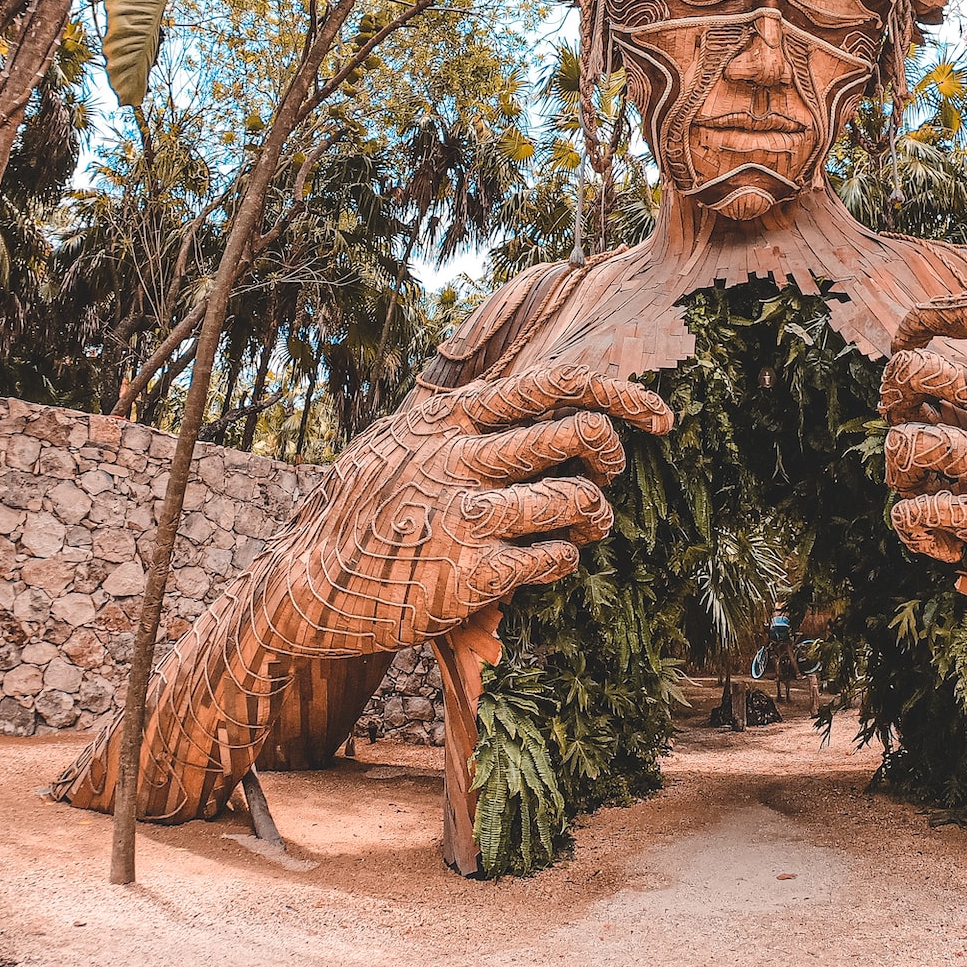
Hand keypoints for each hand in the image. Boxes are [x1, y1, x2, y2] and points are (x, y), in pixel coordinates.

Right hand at [276, 363, 673, 650]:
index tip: (660, 416)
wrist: (307, 583)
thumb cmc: (366, 509)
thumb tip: (530, 391)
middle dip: (614, 455)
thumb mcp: (401, 441)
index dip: (621, 394)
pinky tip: (547, 564)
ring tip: (583, 528)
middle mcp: (461, 458)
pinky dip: (564, 561)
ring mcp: (465, 516)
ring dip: (596, 517)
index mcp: (451, 419)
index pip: (554, 383)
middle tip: (609, 474)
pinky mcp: (469, 575)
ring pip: (577, 500)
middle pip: (580, 434)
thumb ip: (461, 418)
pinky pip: (554, 559)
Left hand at [878, 292, 966, 648]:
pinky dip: (912, 526)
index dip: (930, 317)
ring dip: (898, 460)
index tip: (909, 336)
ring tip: (914, 482)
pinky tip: (937, 541)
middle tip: (901, 413)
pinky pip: (922, 514)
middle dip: (895, 386)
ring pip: (916, 442)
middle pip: (927, 370)